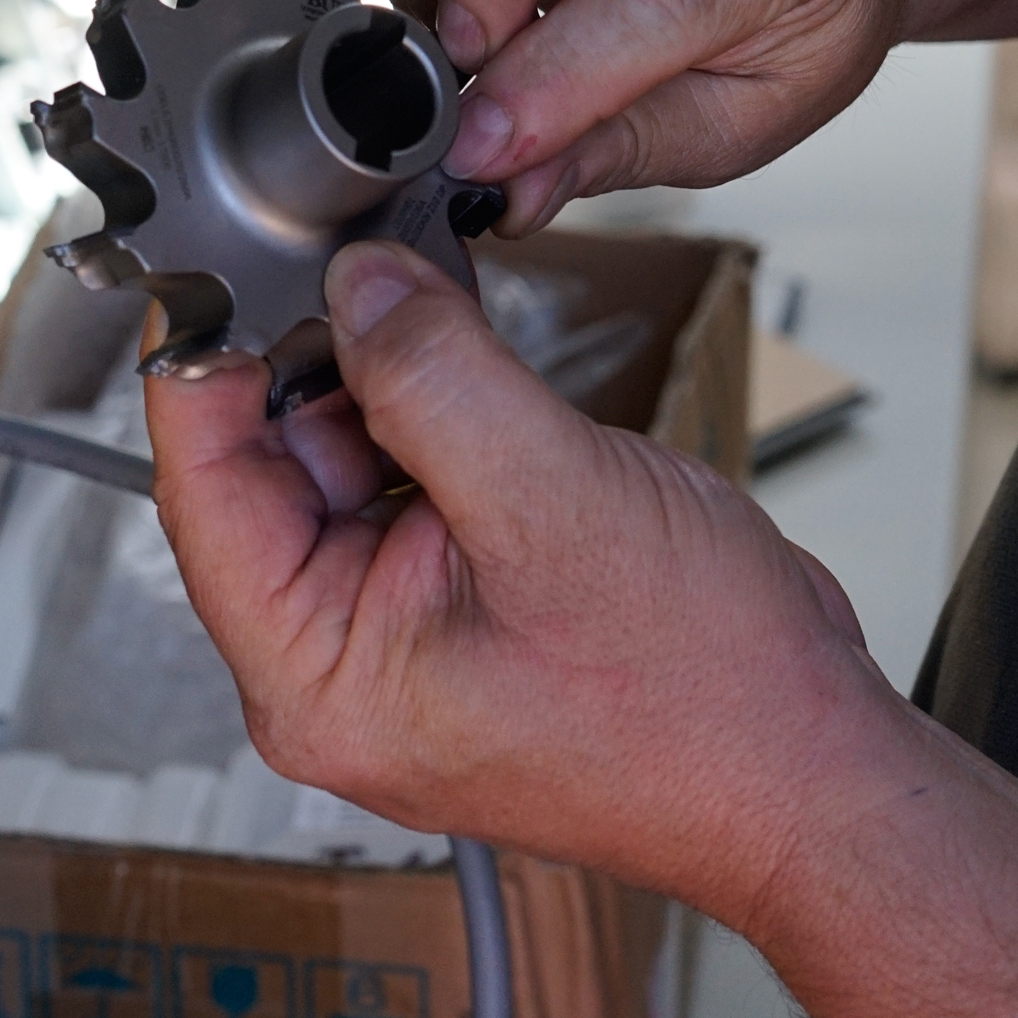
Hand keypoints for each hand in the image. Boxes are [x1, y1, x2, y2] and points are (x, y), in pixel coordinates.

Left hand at [144, 237, 884, 920]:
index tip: (219, 258)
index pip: (201, 489)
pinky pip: (406, 469)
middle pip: (266, 461)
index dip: (203, 361)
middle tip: (357, 251)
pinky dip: (429, 399)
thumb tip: (357, 286)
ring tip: (426, 291)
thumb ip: (433, 379)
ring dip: (379, 367)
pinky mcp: (452, 591)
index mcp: (313, 672)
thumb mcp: (551, 503)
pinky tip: (462, 344)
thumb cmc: (702, 699)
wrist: (816, 766)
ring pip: (340, 452)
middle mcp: (335, 656)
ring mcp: (396, 625)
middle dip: (311, 349)